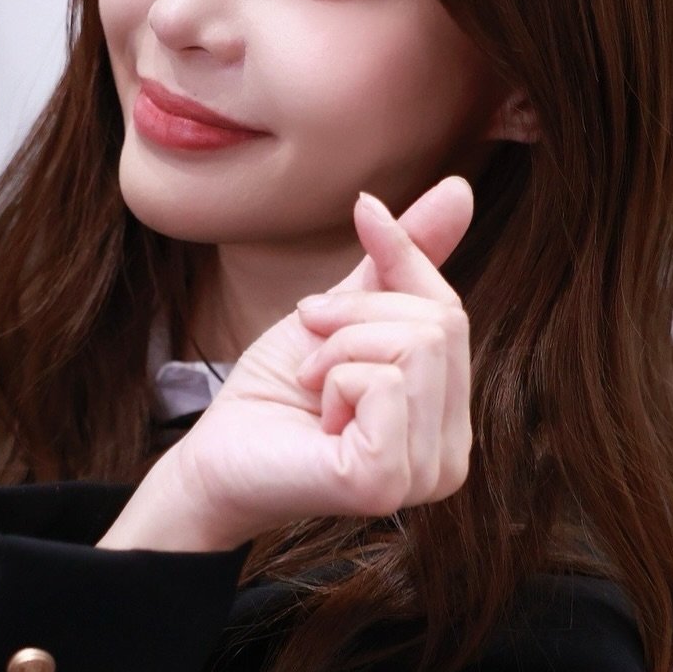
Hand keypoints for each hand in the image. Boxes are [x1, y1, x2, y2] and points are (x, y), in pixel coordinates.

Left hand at [102, 178, 473, 552]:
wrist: (213, 458)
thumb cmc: (274, 395)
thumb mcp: (342, 314)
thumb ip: (399, 264)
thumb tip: (459, 188)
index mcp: (448, 421)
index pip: (451, 315)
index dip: (403, 261)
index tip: (358, 224)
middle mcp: (451, 459)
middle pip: (439, 327)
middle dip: (356, 317)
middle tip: (309, 353)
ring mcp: (426, 477)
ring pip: (415, 349)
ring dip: (339, 350)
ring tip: (311, 387)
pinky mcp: (387, 482)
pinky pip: (384, 381)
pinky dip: (335, 380)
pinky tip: (317, 422)